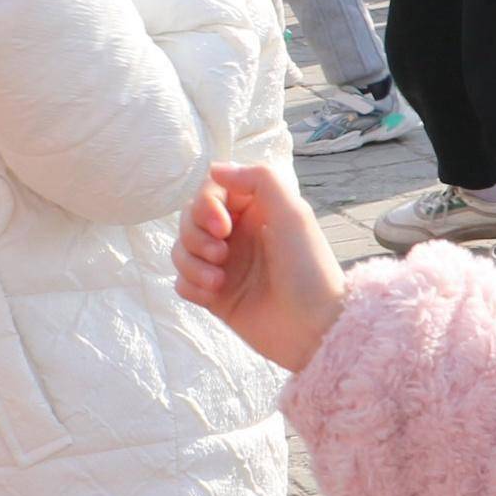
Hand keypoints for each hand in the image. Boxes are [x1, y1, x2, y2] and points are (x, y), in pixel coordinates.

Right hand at [176, 161, 349, 375]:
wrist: (314, 327)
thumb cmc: (309, 267)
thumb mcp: (293, 213)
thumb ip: (259, 180)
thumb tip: (215, 168)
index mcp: (258, 209)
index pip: (212, 191)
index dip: (206, 205)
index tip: (223, 225)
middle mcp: (239, 234)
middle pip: (189, 219)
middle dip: (195, 235)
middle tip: (221, 254)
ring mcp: (225, 265)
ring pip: (181, 249)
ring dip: (191, 262)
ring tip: (219, 280)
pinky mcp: (215, 295)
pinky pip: (182, 281)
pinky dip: (191, 285)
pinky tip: (214, 296)